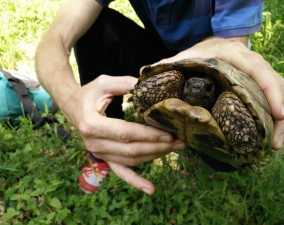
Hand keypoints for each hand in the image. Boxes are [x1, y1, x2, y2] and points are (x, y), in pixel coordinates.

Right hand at [63, 75, 183, 194]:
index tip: (169, 134)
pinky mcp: (104, 157)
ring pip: (131, 160)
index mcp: (92, 124)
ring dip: (154, 157)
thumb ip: (125, 84)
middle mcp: (94, 143)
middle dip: (157, 147)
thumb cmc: (88, 94)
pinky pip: (120, 171)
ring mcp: (99, 153)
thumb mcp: (104, 83)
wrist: (72, 107)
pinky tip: (150, 189)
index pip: (125, 133)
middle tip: (179, 141)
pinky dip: (135, 181)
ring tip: (175, 149)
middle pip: (131, 150)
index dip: (148, 135)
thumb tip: (149, 85)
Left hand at [154, 37, 283, 149]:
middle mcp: (250, 65)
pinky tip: (268, 138)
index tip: (279, 113)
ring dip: (278, 122)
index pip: (258, 69)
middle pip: (274, 86)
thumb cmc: (198, 55)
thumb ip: (165, 66)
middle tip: (275, 143)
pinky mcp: (256, 88)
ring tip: (273, 145)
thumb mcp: (183, 58)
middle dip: (279, 115)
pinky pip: (269, 102)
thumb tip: (141, 76)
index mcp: (233, 55)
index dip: (270, 90)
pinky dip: (272, 120)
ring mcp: (255, 77)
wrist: (211, 47)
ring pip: (277, 95)